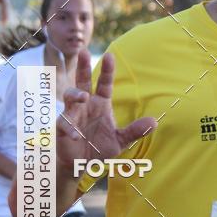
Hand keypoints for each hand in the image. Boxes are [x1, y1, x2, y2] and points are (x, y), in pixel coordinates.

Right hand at [57, 48, 156, 171]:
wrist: (81, 166)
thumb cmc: (99, 149)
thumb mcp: (120, 141)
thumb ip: (135, 131)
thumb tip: (155, 122)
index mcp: (100, 104)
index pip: (103, 83)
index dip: (106, 71)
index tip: (109, 55)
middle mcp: (85, 105)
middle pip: (82, 81)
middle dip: (82, 66)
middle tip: (83, 51)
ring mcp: (72, 115)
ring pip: (70, 97)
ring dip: (75, 95)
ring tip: (83, 97)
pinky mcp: (62, 128)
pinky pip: (64, 123)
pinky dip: (70, 129)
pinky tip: (76, 136)